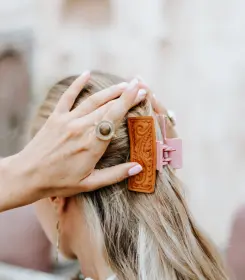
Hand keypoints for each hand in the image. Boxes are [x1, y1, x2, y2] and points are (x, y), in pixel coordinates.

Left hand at [0, 72, 146, 210]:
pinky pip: (67, 97)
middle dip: (126, 94)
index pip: (114, 117)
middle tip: (140, 86)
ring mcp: (68, 120)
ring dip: (110, 90)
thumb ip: (115, 175)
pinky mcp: (56, 117)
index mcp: (92, 145)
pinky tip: (86, 73)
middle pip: (108, 106)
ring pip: (93, 100)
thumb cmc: (59, 182)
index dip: (129, 102)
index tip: (142, 91)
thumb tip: (138, 167)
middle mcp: (81, 128)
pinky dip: (77, 84)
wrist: (27, 175)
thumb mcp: (89, 183)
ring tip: (124, 84)